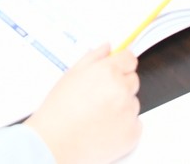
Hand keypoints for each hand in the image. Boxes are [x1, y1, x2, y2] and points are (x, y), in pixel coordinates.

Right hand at [26, 46, 140, 163]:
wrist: (54, 143)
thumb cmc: (59, 110)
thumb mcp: (72, 74)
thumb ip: (94, 57)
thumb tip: (108, 47)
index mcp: (108, 72)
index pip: (130, 59)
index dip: (121, 64)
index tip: (116, 71)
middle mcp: (122, 90)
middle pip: (133, 80)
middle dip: (120, 86)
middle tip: (99, 98)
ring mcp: (129, 113)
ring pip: (133, 103)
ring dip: (122, 107)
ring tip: (98, 116)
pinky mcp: (132, 133)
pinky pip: (135, 124)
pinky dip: (124, 127)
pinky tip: (104, 129)